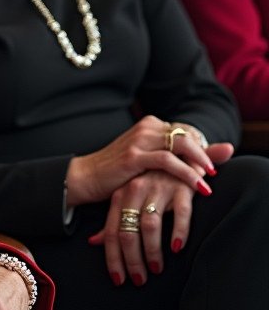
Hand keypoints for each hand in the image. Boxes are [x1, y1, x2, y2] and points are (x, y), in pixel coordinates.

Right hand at [66, 115, 226, 206]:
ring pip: (180, 144)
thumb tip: (222, 150)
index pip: (185, 130)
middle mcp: (145, 127)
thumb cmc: (119, 170)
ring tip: (210, 179)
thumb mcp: (149, 160)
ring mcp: (139, 139)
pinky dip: (187, 173)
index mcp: (149, 124)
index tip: (209, 165)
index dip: (200, 147)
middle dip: (205, 153)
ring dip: (200, 163)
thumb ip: (179, 155)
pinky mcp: (133, 156)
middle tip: (214, 171)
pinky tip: (197, 186)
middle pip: (186, 134)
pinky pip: (168, 161)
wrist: (87, 176)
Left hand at [88, 143, 231, 285]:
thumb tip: (94, 242)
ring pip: (149, 226)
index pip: (111, 231)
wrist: (176, 152)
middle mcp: (135, 191)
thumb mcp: (128, 199)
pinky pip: (180, 213)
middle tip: (139, 280)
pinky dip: (178, 231)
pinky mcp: (181, 187)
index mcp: (121, 195)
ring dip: (153, 251)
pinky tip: (177, 247)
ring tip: (157, 269)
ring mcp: (158, 188)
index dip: (113, 257)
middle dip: (131, 260)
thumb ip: (113, 220)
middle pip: (127, 232)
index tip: (118, 279)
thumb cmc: (151, 182)